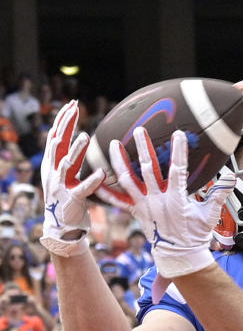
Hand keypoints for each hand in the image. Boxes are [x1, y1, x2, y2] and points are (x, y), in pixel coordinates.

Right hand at [39, 99, 104, 256]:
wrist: (61, 225)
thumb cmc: (69, 197)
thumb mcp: (68, 174)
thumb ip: (72, 157)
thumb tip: (78, 137)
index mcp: (54, 163)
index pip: (57, 136)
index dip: (64, 120)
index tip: (73, 104)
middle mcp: (54, 171)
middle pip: (57, 143)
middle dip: (66, 125)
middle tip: (75, 109)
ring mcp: (61, 185)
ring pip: (67, 164)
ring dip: (76, 150)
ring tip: (85, 137)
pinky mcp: (71, 199)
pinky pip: (82, 189)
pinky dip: (92, 181)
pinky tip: (101, 173)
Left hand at [96, 127, 234, 299]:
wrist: (178, 256)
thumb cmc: (195, 236)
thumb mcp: (210, 216)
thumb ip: (219, 195)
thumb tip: (231, 177)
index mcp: (176, 199)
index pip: (178, 170)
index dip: (179, 152)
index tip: (179, 134)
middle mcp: (157, 200)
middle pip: (148, 169)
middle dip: (144, 148)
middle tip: (140, 130)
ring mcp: (144, 206)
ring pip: (127, 180)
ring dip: (119, 161)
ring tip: (114, 144)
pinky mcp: (136, 213)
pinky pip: (118, 201)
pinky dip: (106, 190)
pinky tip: (97, 177)